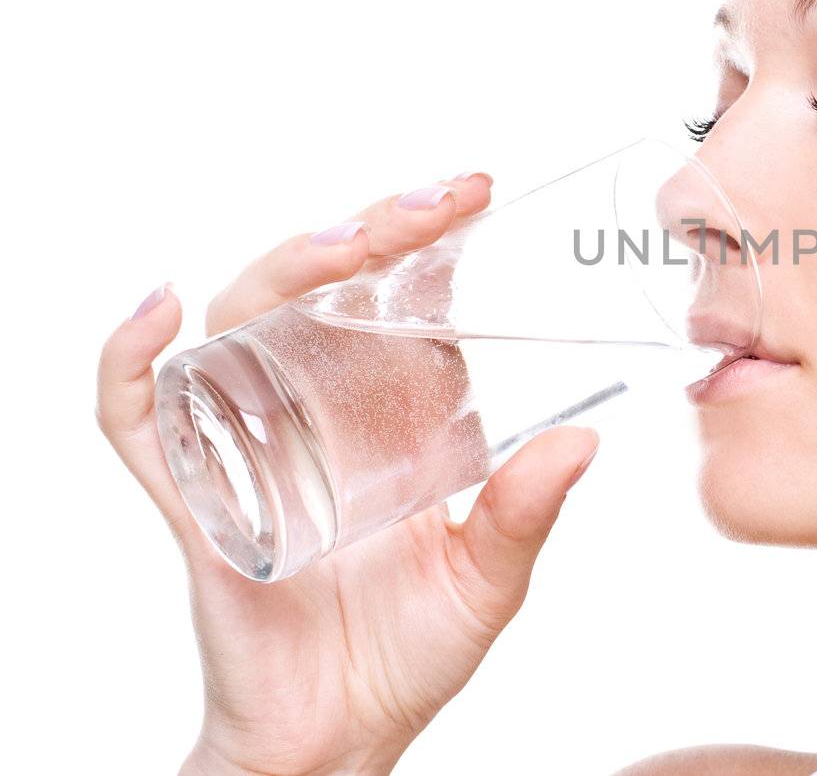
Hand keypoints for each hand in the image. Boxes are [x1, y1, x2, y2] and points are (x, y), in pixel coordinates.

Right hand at [97, 172, 599, 774]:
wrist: (337, 735)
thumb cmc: (411, 652)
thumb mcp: (489, 578)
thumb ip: (526, 511)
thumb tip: (585, 440)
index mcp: (390, 418)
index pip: (398, 303)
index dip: (427, 243)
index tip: (474, 196)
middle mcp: (317, 414)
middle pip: (322, 291)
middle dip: (374, 233)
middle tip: (437, 204)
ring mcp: (251, 446)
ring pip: (241, 326)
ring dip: (282, 271)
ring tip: (341, 246)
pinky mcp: (197, 496)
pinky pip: (140, 417)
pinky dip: (129, 360)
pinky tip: (160, 312)